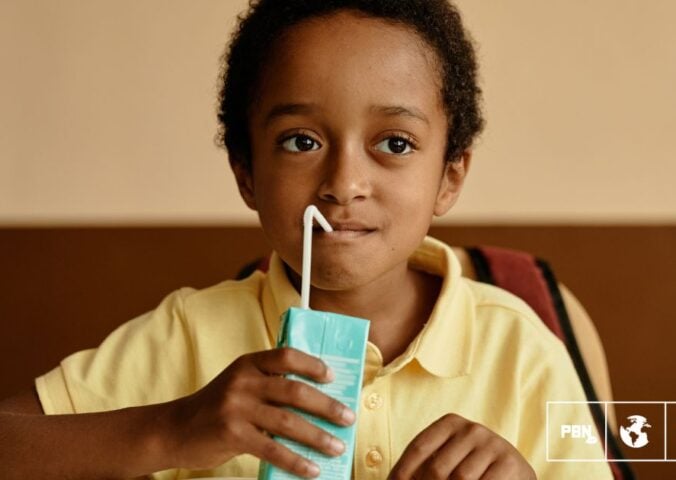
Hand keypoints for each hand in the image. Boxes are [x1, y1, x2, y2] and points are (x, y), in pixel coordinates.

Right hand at [163, 348, 355, 477]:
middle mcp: (243, 381)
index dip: (313, 365)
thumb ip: (268, 386)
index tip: (333, 377)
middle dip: (327, 405)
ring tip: (337, 446)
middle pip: (295, 390)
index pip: (286, 356)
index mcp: (248, 364)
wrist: (174, 430)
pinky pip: (272, 448)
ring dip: (318, 436)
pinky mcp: (232, 434)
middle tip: (348, 417)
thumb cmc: (216, 408)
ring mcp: (236, 407)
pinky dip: (296, 460)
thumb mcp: (239, 386)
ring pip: (288, 421)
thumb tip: (316, 403)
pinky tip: (312, 468)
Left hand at [388, 413, 535, 479]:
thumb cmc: (473, 468)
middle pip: (436, 468)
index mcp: (450, 423)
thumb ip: (424, 467)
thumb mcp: (448, 459)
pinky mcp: (509, 463)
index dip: (403, 472)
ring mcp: (491, 444)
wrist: (515, 472)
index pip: (418, 448)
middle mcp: (471, 429)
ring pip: (459, 479)